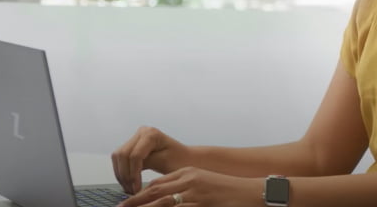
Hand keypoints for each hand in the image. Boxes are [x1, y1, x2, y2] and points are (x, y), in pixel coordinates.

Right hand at [112, 126, 186, 193]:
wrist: (186, 159)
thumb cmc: (180, 161)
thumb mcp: (165, 163)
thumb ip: (146, 163)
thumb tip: (129, 175)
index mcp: (151, 134)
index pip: (134, 155)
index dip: (133, 174)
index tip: (136, 189)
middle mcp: (142, 132)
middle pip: (122, 155)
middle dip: (125, 175)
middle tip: (132, 191)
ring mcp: (137, 138)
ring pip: (118, 157)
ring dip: (122, 175)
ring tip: (130, 189)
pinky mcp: (133, 146)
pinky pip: (121, 159)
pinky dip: (122, 172)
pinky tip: (129, 184)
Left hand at [117, 167, 261, 206]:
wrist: (249, 192)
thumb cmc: (226, 189)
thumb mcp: (202, 181)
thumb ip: (183, 185)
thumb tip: (161, 195)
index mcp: (188, 173)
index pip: (158, 183)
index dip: (140, 195)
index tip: (126, 203)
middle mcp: (189, 181)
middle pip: (155, 192)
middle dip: (135, 203)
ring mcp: (195, 194)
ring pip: (162, 204)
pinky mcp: (201, 205)